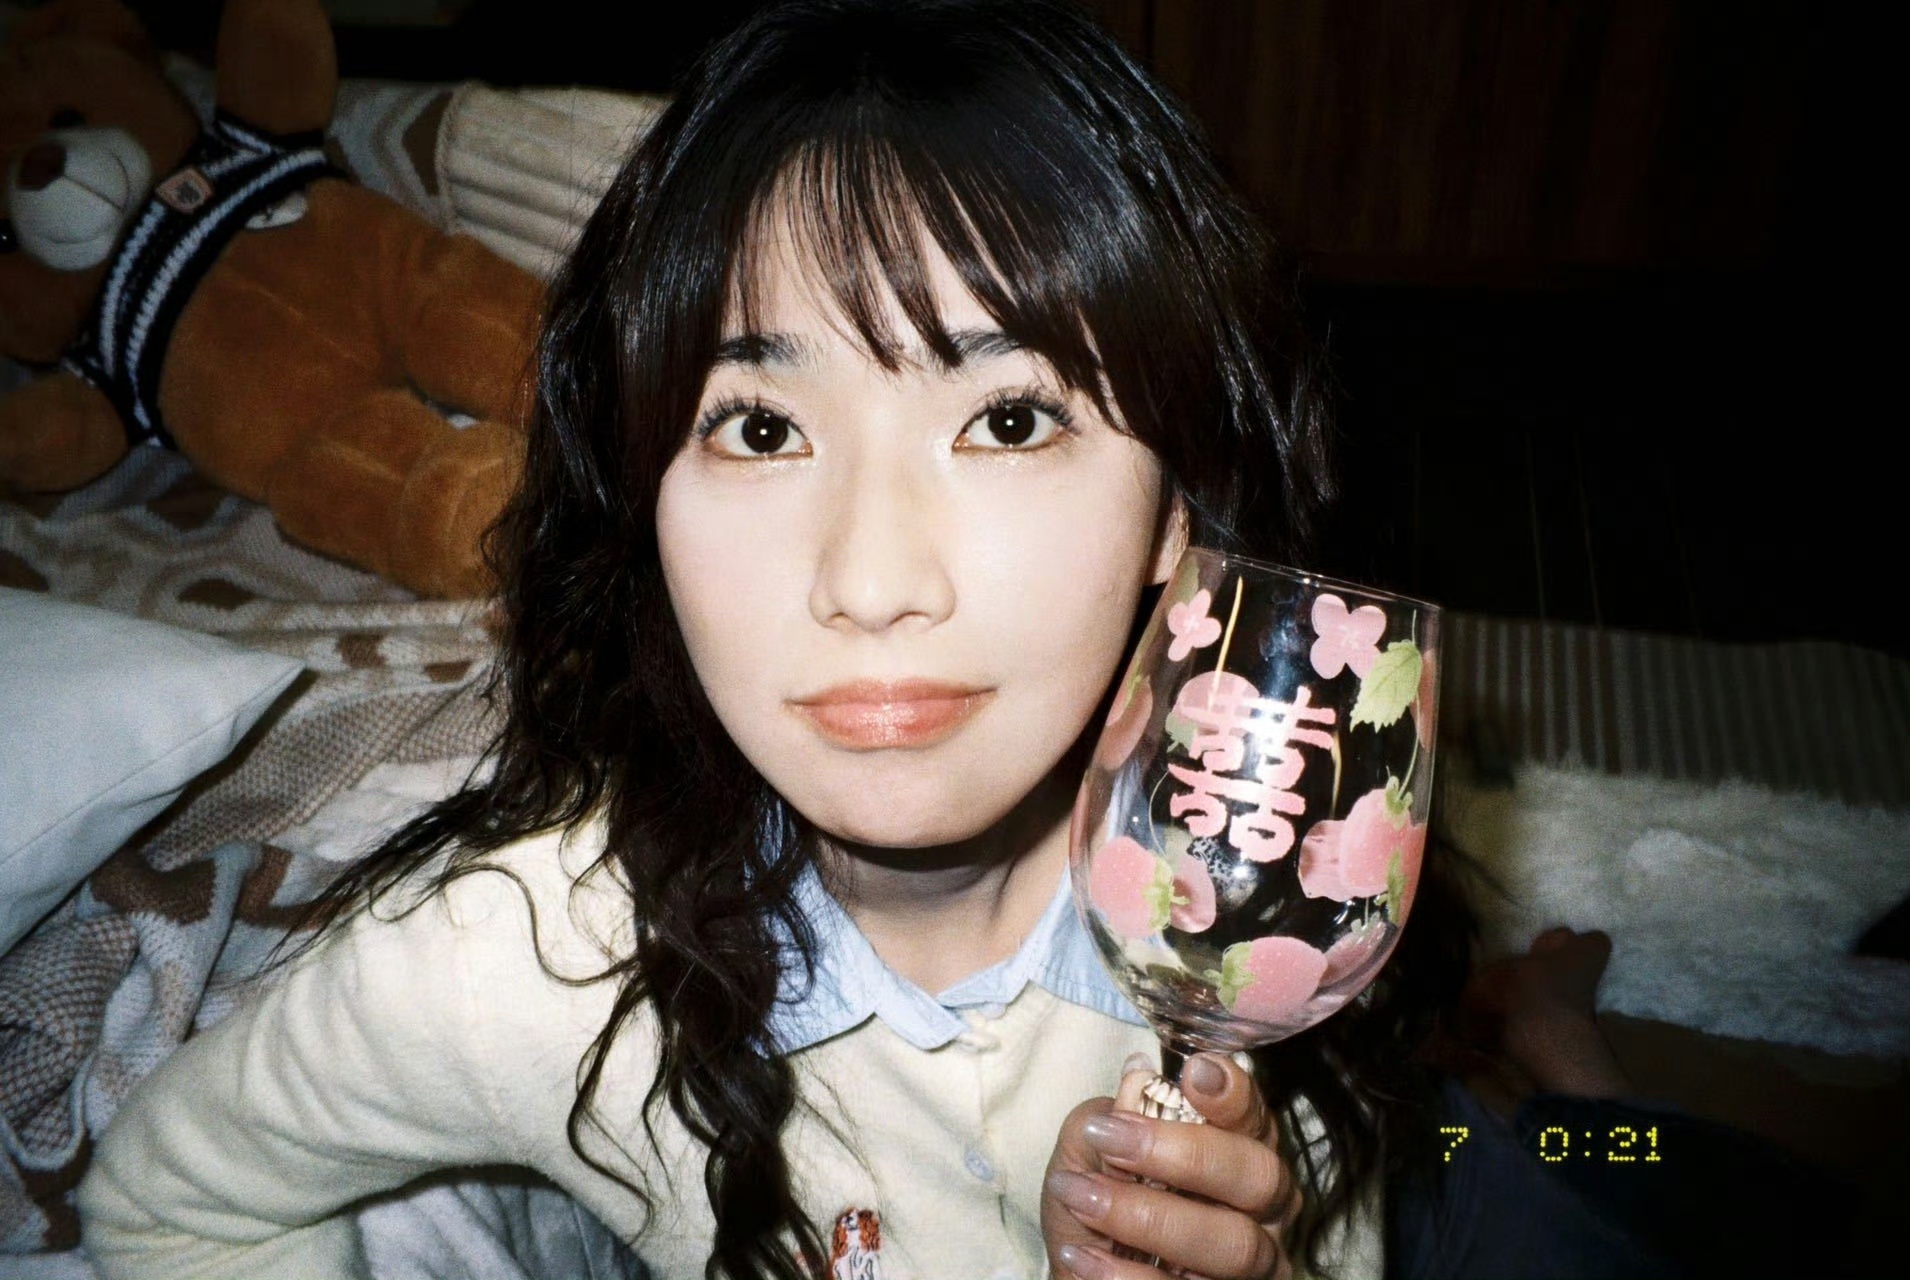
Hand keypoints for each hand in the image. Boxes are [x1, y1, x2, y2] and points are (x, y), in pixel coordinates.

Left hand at [1042, 1053, 1300, 1278]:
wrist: (1085, 1278)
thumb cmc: (1098, 1215)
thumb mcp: (1089, 1158)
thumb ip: (1109, 1118)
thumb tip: (1136, 1076)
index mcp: (1240, 1156)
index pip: (1257, 1118)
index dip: (1235, 1093)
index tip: (1195, 1072)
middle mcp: (1264, 1212)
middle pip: (1261, 1178)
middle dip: (1186, 1154)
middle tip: (1111, 1138)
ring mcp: (1253, 1269)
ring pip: (1235, 1244)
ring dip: (1148, 1217)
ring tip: (1082, 1198)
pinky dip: (1127, 1275)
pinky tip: (1081, 1255)